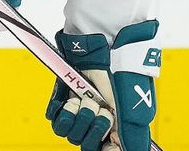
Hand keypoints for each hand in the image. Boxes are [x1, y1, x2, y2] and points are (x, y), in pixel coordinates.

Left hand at [46, 21, 160, 150]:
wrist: (101, 48)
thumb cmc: (122, 74)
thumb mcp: (132, 108)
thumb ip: (132, 135)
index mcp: (117, 126)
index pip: (105, 150)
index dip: (104, 149)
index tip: (106, 145)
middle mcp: (98, 120)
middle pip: (86, 144)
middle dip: (94, 127)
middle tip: (100, 109)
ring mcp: (81, 110)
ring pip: (71, 133)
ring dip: (80, 117)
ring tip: (87, 100)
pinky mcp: (64, 98)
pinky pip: (55, 118)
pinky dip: (62, 112)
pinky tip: (72, 100)